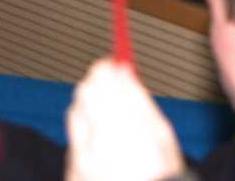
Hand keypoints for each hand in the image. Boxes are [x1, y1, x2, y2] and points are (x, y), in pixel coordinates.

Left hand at [64, 60, 183, 180]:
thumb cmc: (160, 174)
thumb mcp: (161, 134)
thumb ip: (138, 99)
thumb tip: (123, 69)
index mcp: (122, 126)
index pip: (101, 78)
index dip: (106, 68)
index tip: (112, 65)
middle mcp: (96, 140)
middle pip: (84, 92)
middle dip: (96, 87)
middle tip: (111, 91)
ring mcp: (81, 159)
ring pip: (75, 114)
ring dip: (88, 112)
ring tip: (110, 125)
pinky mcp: (73, 173)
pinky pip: (73, 143)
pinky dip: (85, 140)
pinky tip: (104, 152)